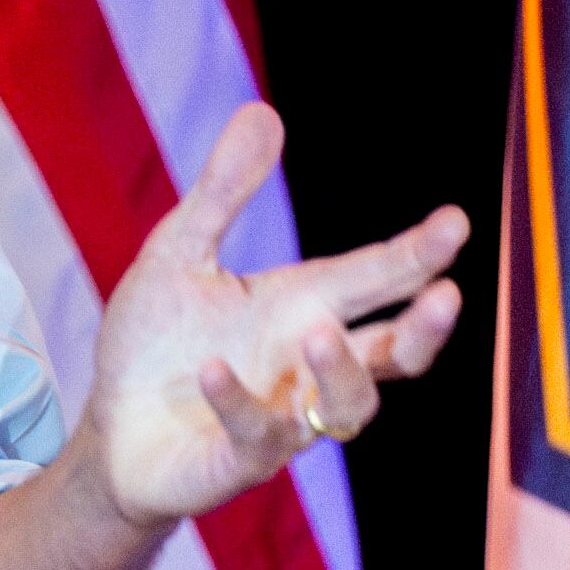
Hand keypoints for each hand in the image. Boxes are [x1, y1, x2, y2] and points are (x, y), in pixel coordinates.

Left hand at [82, 103, 465, 529]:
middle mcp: (307, 364)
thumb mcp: (180, 253)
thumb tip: (264, 110)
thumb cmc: (157, 342)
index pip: (375, 278)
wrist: (112, 429)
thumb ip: (223, 191)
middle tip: (446, 294)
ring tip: (317, 328)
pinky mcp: (240, 459)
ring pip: (350, 407)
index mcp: (302, 307)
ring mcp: (284, 417)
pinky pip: (257, 436)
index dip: (418, 253)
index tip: (457, 222)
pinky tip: (210, 367)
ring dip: (340, 370)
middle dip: (423, 326)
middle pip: (394, 351)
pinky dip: (236, 400)